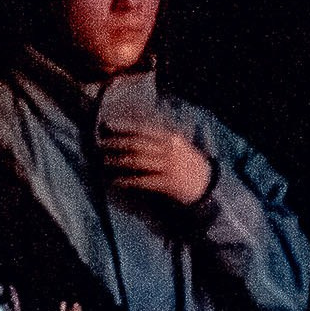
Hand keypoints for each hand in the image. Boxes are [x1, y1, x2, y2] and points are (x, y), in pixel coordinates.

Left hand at [98, 123, 212, 206]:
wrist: (208, 185)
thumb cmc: (188, 164)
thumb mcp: (179, 147)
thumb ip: (160, 139)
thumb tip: (133, 133)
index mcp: (172, 138)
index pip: (144, 129)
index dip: (124, 126)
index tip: (108, 125)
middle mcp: (170, 150)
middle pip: (137, 144)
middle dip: (116, 143)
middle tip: (100, 144)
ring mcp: (169, 167)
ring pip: (137, 161)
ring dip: (118, 161)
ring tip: (104, 161)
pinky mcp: (167, 183)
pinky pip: (142, 181)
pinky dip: (127, 180)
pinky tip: (116, 181)